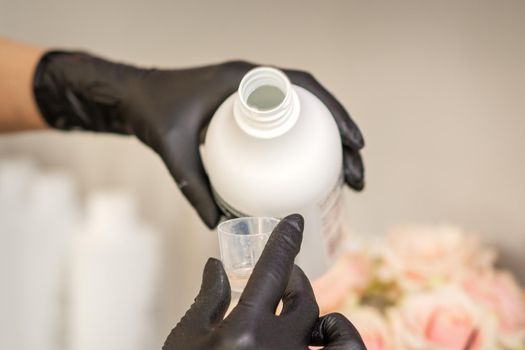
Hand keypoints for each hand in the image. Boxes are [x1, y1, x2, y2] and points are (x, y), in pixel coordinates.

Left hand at [34, 53, 364, 227]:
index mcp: (243, 79)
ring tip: (341, 176)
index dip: (335, 112)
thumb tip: (219, 225)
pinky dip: (299, 141)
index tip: (354, 144)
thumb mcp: (172, 150)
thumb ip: (192, 186)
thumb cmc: (149, 113)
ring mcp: (249, 94)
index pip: (303, 86)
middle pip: (311, 104)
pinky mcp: (242, 109)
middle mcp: (252, 82)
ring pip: (300, 113)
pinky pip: (281, 120)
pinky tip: (305, 168)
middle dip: (340, 136)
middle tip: (354, 174)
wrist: (129, 98)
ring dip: (325, 140)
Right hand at [163, 214, 365, 348]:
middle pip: (304, 296)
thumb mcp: (187, 340)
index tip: (293, 222)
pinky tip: (322, 337)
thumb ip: (207, 299)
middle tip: (283, 272)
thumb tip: (216, 265)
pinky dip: (341, 341)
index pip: (273, 270)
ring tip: (300, 306)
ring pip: (332, 329)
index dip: (284, 241)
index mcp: (245, 332)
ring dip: (319, 310)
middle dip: (295, 276)